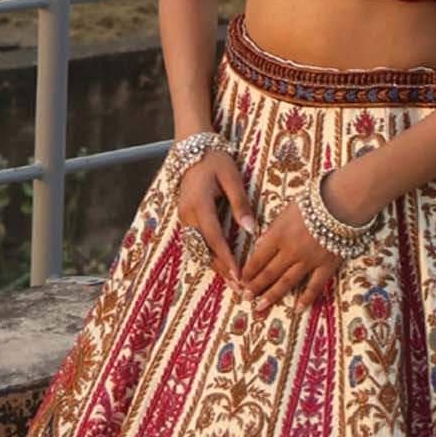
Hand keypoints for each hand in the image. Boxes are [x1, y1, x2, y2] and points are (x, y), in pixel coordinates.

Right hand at [174, 147, 256, 286]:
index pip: (214, 239)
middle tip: (240, 288)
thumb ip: (241, 204)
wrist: (192, 148)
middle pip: (205, 250)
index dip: (227, 259)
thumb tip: (251, 230)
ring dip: (215, 266)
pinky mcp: (185, 218)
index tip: (239, 275)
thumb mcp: (231, 178)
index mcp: (199, 205)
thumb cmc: (215, 160)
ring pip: (199, 249)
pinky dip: (209, 255)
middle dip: (222, 270)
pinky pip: (196, 242)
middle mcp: (188, 215)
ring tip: (233, 282)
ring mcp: (184, 217)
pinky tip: (222, 266)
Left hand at [236, 196, 340, 316]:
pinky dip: (306, 299)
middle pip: (269, 273)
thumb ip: (273, 229)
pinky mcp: (325, 266)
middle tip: (246, 297)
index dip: (248, 271)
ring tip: (260, 306)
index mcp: (278, 235)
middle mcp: (290, 251)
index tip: (240, 280)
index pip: (258, 258)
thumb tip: (260, 244)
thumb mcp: (286, 211)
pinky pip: (314, 286)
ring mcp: (308, 261)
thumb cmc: (312, 202)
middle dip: (255, 286)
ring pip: (286, 282)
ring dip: (272, 295)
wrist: (342, 202)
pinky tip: (297, 309)